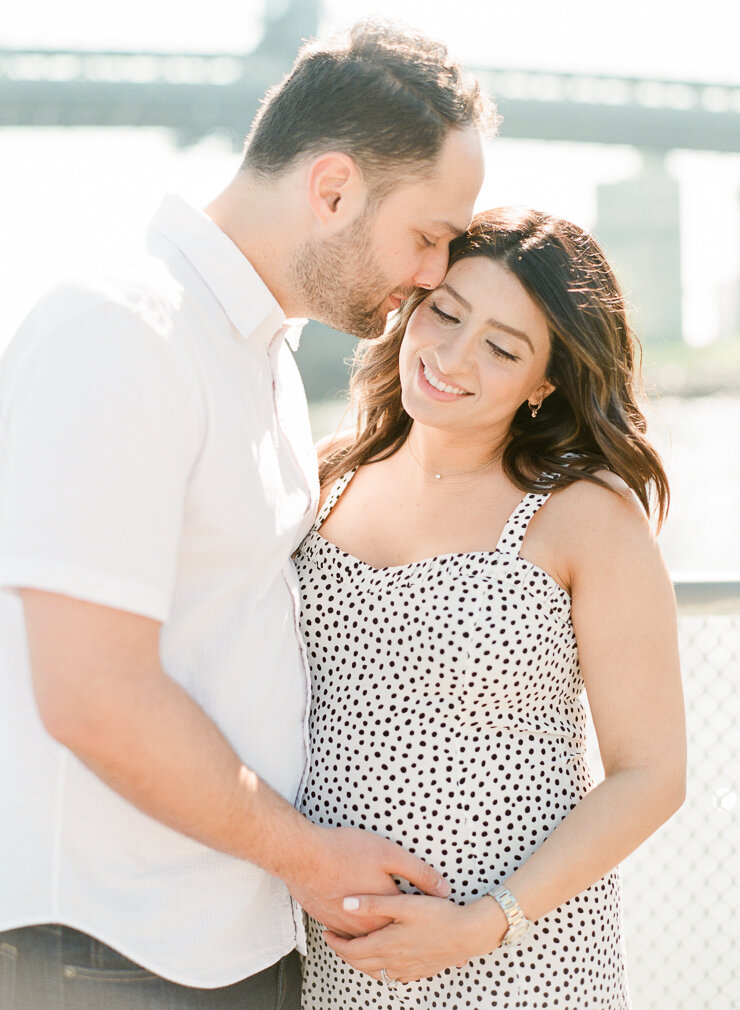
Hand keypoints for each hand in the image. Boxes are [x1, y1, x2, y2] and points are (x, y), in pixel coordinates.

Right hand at [285, 826, 450, 938]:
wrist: (304, 856)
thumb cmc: (346, 851)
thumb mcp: (389, 854)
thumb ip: (418, 873)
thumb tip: (444, 889)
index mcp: (385, 913)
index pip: (412, 927)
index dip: (428, 930)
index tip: (441, 941)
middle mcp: (366, 927)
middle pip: (390, 942)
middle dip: (407, 945)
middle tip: (424, 953)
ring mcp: (345, 927)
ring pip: (368, 946)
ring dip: (381, 949)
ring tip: (394, 953)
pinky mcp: (328, 921)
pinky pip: (348, 939)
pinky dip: (358, 942)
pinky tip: (362, 937)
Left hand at [323, 892, 506, 982]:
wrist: (469, 933)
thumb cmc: (438, 915)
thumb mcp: (404, 903)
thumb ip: (374, 903)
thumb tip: (345, 904)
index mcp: (387, 945)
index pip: (351, 950)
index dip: (336, 943)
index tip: (326, 932)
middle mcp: (394, 962)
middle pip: (360, 963)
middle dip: (344, 953)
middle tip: (335, 940)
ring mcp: (408, 969)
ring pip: (375, 972)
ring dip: (361, 962)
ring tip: (354, 948)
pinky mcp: (420, 970)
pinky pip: (393, 976)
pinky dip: (380, 968)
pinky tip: (383, 959)